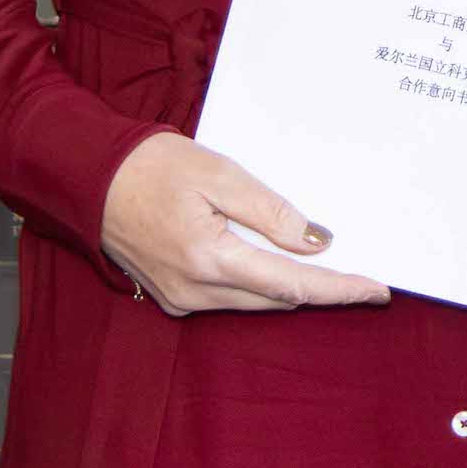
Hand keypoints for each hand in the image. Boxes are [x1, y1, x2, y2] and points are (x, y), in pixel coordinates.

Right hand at [97, 133, 393, 314]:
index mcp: (209, 260)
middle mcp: (195, 291)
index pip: (292, 285)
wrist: (89, 177)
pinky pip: (230, 297)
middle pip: (277, 298)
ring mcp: (180, 299)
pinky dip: (257, 282)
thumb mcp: (220, 174)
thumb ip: (271, 212)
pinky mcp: (172, 296)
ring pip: (255, 301)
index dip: (339, 289)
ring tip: (321, 260)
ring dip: (288, 284)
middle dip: (319, 287)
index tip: (377, 290)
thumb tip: (316, 241)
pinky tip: (271, 259)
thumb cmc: (151, 166)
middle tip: (359, 269)